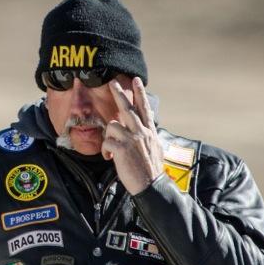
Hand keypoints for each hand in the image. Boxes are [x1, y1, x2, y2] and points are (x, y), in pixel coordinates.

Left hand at [101, 77, 162, 195]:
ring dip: (108, 137)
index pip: (145, 108)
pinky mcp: (122, 149)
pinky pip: (107, 142)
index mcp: (149, 132)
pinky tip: (109, 157)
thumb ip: (152, 138)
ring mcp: (132, 140)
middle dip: (120, 93)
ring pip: (112, 125)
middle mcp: (141, 132)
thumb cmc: (153, 170)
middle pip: (128, 108)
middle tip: (112, 82)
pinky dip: (105, 150)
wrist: (151, 184)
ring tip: (111, 149)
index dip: (140, 93)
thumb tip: (153, 133)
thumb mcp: (158, 150)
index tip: (136, 80)